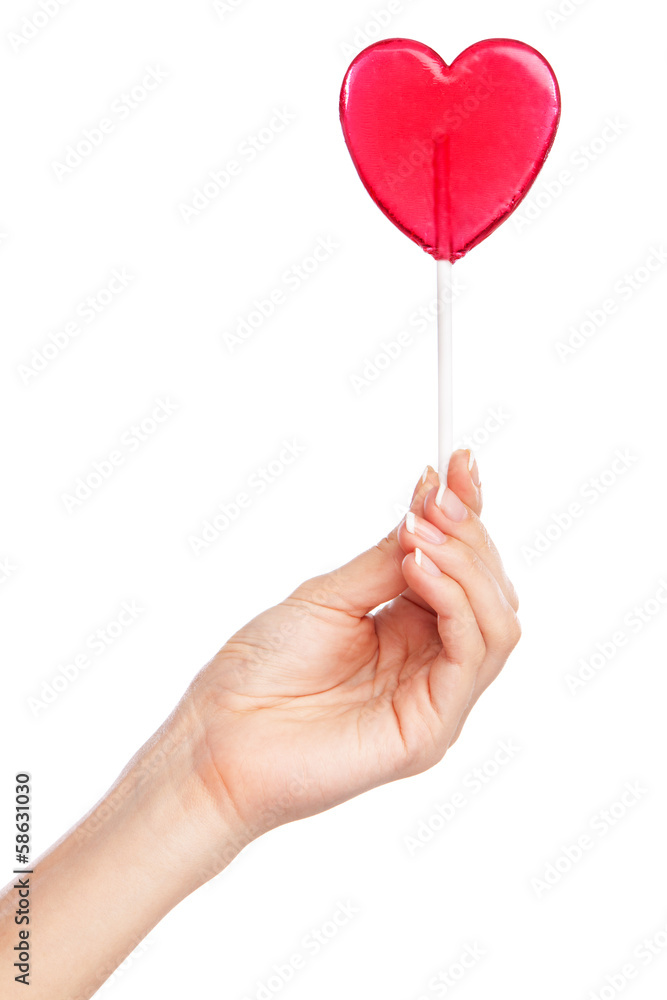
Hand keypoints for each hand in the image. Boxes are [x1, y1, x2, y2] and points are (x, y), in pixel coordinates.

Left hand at [181, 450, 520, 844]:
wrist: (220, 735)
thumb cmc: (261, 670)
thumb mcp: (328, 595)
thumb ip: (386, 559)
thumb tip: (431, 503)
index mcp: (409, 631)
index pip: (463, 569)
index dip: (469, 515)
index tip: (460, 461)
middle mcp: (432, 663)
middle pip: (492, 590)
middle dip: (471, 535)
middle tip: (434, 500)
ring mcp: (438, 697)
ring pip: (498, 620)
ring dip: (467, 565)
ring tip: (418, 537)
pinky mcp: (433, 728)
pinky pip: (474, 654)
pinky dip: (457, 603)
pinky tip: (419, 570)